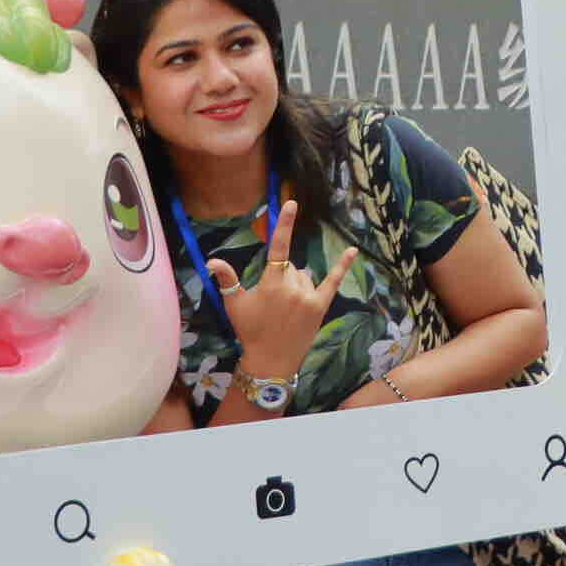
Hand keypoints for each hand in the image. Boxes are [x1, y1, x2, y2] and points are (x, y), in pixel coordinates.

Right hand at [208, 200, 355, 387]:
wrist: (271, 361)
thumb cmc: (250, 332)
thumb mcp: (235, 305)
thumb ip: (227, 279)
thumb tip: (212, 260)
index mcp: (271, 283)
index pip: (278, 247)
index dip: (284, 224)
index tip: (291, 203)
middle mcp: (292, 287)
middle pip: (289, 267)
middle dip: (280, 277)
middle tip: (271, 303)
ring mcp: (309, 297)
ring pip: (304, 277)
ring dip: (295, 285)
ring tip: (285, 310)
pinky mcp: (321, 306)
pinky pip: (333, 281)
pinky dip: (342, 266)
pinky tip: (352, 250)